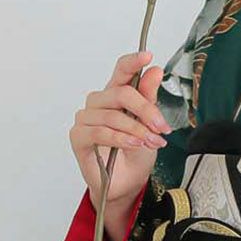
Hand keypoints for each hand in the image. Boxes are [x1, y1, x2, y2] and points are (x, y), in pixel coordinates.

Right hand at [69, 50, 169, 209]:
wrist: (127, 183)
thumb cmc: (136, 153)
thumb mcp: (149, 125)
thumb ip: (149, 98)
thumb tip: (155, 71)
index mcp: (116, 94)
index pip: (121, 70)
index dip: (133, 62)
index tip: (147, 56)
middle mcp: (98, 102)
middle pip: (121, 93)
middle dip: (146, 110)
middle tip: (162, 127)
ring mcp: (86, 119)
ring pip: (112, 115)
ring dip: (136, 130)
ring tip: (151, 142)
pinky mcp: (78, 137)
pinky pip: (99, 132)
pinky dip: (120, 138)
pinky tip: (133, 144)